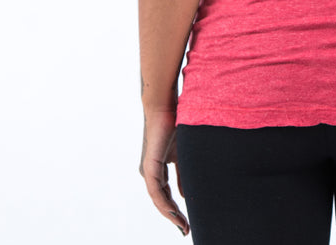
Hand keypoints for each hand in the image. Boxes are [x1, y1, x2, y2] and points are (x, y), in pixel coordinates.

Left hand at [139, 108, 189, 236]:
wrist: (165, 105)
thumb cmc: (176, 123)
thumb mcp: (183, 152)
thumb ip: (184, 173)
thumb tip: (186, 194)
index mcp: (159, 167)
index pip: (168, 193)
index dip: (177, 208)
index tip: (188, 221)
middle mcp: (151, 171)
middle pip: (163, 200)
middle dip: (174, 216)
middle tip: (186, 230)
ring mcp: (148, 170)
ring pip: (158, 199)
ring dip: (170, 214)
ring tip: (183, 226)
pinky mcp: (149, 167)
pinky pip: (156, 192)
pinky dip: (165, 204)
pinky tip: (174, 213)